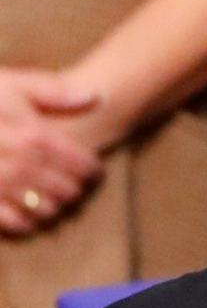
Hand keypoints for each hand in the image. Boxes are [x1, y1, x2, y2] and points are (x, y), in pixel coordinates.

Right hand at [0, 68, 103, 234]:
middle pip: (67, 189)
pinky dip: (28, 222)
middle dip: (77, 189)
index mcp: (33, 136)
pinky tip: (28, 213)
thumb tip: (95, 96)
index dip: (93, 170)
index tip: (95, 171)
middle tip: (77, 186)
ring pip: (46, 209)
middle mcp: (20, 164)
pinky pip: (15, 223)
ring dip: (55, 207)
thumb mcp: (10, 84)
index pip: (81, 163)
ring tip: (55, 199)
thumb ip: (54, 91)